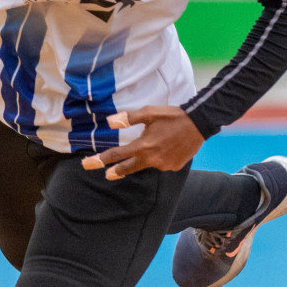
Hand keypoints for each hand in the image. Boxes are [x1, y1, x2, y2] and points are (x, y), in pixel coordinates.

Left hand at [80, 105, 203, 179]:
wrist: (199, 123)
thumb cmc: (172, 116)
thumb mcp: (148, 113)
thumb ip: (128, 118)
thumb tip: (110, 122)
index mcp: (143, 146)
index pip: (116, 155)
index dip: (99, 160)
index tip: (87, 164)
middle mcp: (152, 159)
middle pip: (128, 168)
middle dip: (115, 171)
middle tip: (106, 174)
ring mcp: (164, 165)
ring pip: (147, 164)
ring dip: (143, 158)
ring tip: (153, 144)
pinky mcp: (174, 167)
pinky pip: (161, 163)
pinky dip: (159, 157)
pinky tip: (166, 146)